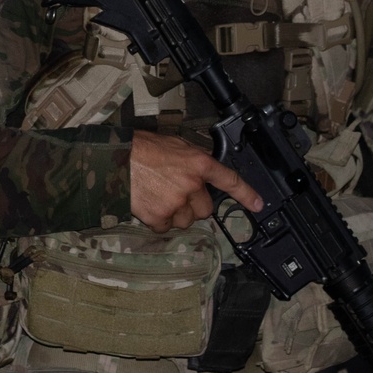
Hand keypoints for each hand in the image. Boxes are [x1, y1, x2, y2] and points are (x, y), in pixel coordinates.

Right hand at [129, 130, 263, 231]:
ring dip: (176, 213)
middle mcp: (191, 184)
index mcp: (198, 163)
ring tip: (159, 195)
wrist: (114, 160)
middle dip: (194, 204)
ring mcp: (176, 203)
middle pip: (205, 209)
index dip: (246, 194)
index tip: (258, 204)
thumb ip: (194, 159)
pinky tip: (149, 203)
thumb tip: (204, 171)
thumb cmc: (142, 148)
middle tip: (176, 192)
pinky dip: (159, 219)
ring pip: (186, 220)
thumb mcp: (176, 144)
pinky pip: (166, 227)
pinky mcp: (159, 217)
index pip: (229, 180)